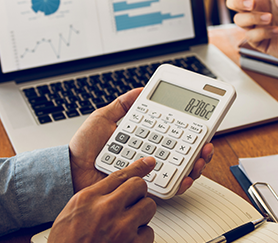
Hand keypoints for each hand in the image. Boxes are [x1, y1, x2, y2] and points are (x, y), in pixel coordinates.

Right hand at [49, 157, 157, 242]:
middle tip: (131, 203)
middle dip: (138, 193)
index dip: (137, 167)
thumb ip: (93, 196)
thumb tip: (115, 186)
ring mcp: (121, 228)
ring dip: (141, 214)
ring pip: (148, 206)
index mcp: (88, 199)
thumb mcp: (71, 212)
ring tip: (128, 223)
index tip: (148, 163)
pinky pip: (149, 232)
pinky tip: (129, 239)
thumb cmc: (66, 242)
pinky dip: (141, 236)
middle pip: (138, 186)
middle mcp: (106, 209)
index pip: (119, 175)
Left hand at [68, 88, 213, 193]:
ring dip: (196, 165)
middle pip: (183, 154)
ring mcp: (148, 173)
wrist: (71, 171)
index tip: (199, 122)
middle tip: (206, 142)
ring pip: (181, 171)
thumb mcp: (103, 119)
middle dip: (200, 149)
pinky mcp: (144, 188)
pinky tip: (185, 175)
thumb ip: (123, 105)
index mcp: (143, 140)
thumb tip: (140, 89)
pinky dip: (181, 182)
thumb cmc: (84, 149)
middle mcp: (149, 157)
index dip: (189, 130)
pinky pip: (168, 187)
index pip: (172, 135)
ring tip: (199, 158)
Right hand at [196, 0, 277, 73]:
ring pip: (239, 20)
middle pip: (232, 2)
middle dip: (240, 2)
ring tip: (273, 20)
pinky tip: (277, 32)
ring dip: (254, 19)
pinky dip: (262, 33)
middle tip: (254, 4)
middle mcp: (257, 8)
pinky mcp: (260, 41)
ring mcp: (257, 25)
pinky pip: (250, 36)